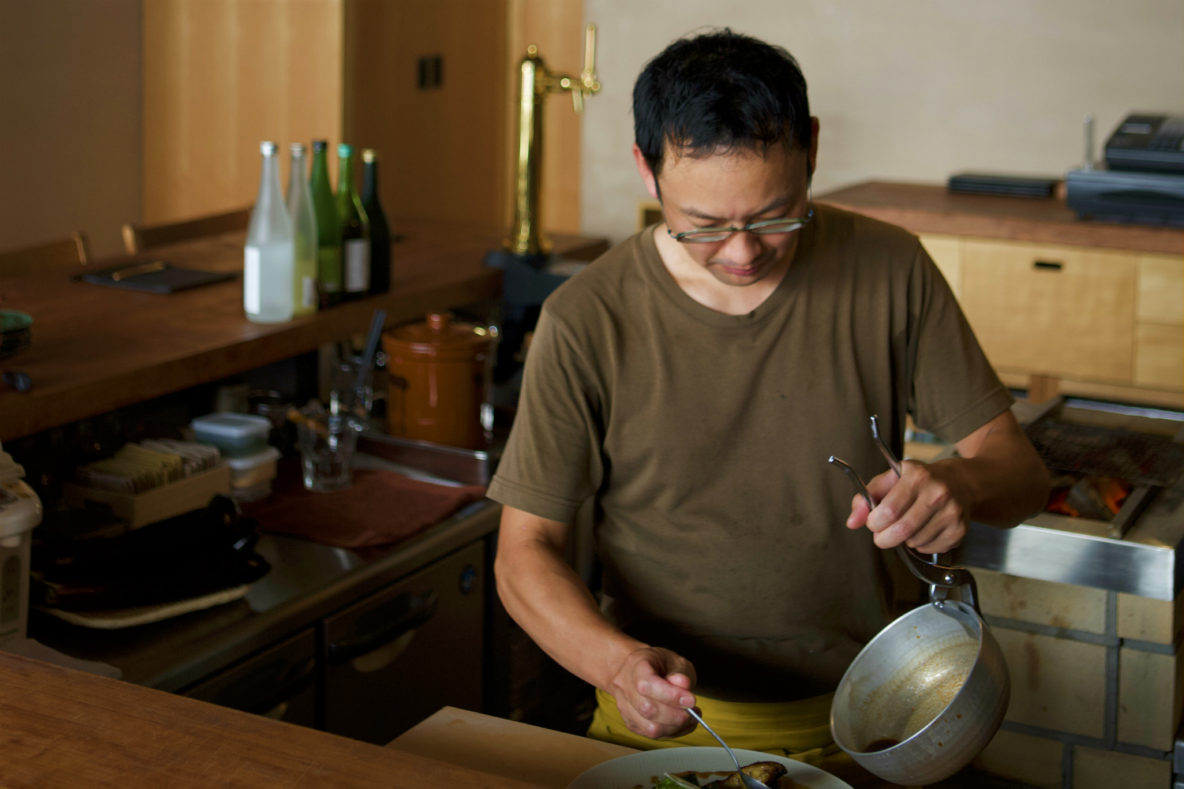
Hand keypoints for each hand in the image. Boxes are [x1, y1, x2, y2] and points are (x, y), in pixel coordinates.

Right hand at [606, 646, 697, 739]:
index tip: (691, 700)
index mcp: (635, 665)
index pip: (647, 685)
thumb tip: (684, 685)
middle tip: (693, 710)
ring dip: (676, 727)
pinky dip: (672, 732)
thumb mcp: (673, 659)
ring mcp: (625, 707)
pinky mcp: (631, 723)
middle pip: (648, 709)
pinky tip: (681, 723)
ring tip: (690, 717)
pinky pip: (652, 735)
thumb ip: (679, 672)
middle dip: (677, 715)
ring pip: (650, 728)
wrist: (636, 669)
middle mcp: (625, 687)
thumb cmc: (656, 663)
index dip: (671, 696)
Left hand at [844, 459, 970, 553]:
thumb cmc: (919, 480)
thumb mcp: (890, 479)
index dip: (874, 523)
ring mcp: (951, 512)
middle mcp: (938, 493)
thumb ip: (866, 497)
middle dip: (884, 538)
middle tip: (882, 534)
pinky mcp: (960, 530)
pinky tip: (924, 529)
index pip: (888, 511)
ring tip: (909, 524)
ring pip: (914, 542)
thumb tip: (852, 522)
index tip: (873, 522)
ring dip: (904, 540)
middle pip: (902, 531)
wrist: (958, 482)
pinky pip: (929, 549)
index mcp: (917, 477)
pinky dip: (920, 545)